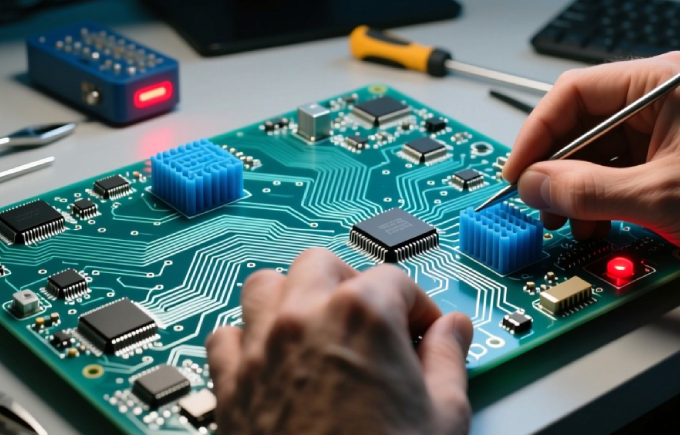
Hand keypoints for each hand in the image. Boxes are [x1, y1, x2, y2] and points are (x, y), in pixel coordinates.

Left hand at [206, 247, 473, 434]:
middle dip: (351, 283)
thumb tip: (454, 331)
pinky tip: (271, 360)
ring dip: (292, 297)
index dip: (418, 308)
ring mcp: (261, 350)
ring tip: (318, 327)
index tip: (425, 334)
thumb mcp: (445, 416)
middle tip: (373, 322)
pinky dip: (246, 339)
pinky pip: (225, 337)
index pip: (395, 281)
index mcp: (362, 315)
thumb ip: (450, 359)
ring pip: (265, 286)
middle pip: (323, 264)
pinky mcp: (230, 386)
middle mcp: (304, 319)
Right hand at [503, 52, 679, 303]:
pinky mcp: (665, 155)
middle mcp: (659, 97)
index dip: (537, 134)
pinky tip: (593, 222)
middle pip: (581, 123)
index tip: (519, 170)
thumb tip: (535, 184)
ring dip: (575, 187)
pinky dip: (598, 196)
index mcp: (660, 83)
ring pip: (594, 150)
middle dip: (556, 167)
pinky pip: (614, 168)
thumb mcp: (657, 197)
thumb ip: (586, 189)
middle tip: (538, 200)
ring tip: (567, 219)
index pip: (574, 93)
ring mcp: (662, 126)